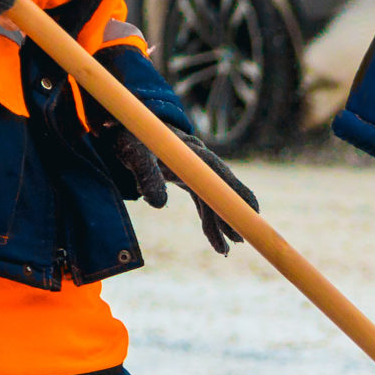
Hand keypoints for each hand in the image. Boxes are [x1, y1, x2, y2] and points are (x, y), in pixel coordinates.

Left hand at [102, 125, 258, 254]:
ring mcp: (196, 171)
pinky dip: (210, 219)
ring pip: (214, 200)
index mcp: (194, 155)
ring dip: (220, 224)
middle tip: (240, 240)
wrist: (126, 125)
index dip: (236, 197)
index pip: (221, 179)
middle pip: (223, 192)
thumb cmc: (131, 136)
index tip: (249, 214)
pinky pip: (204, 201)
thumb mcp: (134, 153)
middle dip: (232, 216)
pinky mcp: (188, 178)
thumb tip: (159, 204)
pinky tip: (215, 238)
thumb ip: (146, 175)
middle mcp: (201, 163)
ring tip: (224, 250)